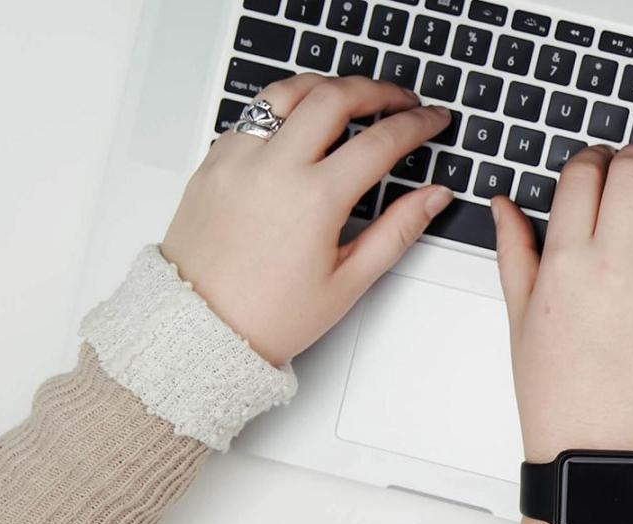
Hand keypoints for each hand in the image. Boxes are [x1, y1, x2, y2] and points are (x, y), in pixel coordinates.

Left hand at [160, 74, 454, 364]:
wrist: (198, 329)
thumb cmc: (269, 315)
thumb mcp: (349, 281)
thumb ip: (398, 230)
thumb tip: (433, 197)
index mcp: (314, 200)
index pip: (380, 141)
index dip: (417, 124)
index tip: (432, 120)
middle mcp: (273, 168)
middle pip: (334, 97)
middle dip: (377, 90)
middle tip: (401, 99)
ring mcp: (237, 159)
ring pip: (287, 92)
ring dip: (327, 86)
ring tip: (351, 96)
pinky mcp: (213, 162)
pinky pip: (253, 115)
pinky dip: (285, 108)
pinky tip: (303, 123)